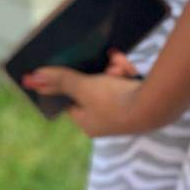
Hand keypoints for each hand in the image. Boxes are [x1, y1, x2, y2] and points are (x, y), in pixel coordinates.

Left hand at [22, 66, 145, 136]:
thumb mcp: (83, 87)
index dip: (72, 83)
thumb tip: (31, 78)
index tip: (72, 68)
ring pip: (112, 81)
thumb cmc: (115, 101)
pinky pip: (127, 80)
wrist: (157, 104)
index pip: (72, 101)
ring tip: (119, 64)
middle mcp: (107, 122)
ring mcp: (125, 112)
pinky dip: (126, 70)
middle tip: (106, 66)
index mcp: (90, 125)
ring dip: (114, 68)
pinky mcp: (140, 100)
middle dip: (99, 72)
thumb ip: (59, 80)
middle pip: (94, 88)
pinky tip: (128, 65)